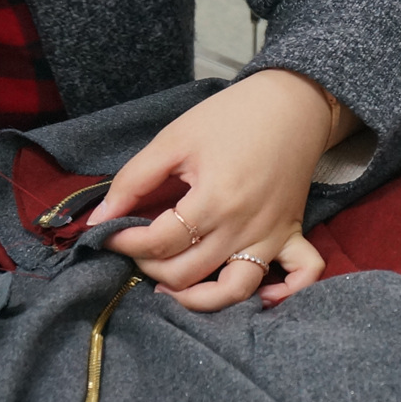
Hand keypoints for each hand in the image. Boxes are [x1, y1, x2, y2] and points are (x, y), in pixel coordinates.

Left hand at [89, 69, 348, 311]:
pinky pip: (301, 276)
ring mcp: (272, 235)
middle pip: (186, 273)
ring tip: (172, 286)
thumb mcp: (174, 139)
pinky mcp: (292, 234)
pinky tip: (256, 295)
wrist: (291, 102)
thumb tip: (99, 219)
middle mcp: (243, 227)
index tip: (108, 233)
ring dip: (197, 298)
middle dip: (149, 266)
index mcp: (214, 199)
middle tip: (137, 248)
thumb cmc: (230, 116)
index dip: (124, 242)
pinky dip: (282, 293)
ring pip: (233, 291)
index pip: (159, 242)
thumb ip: (133, 180)